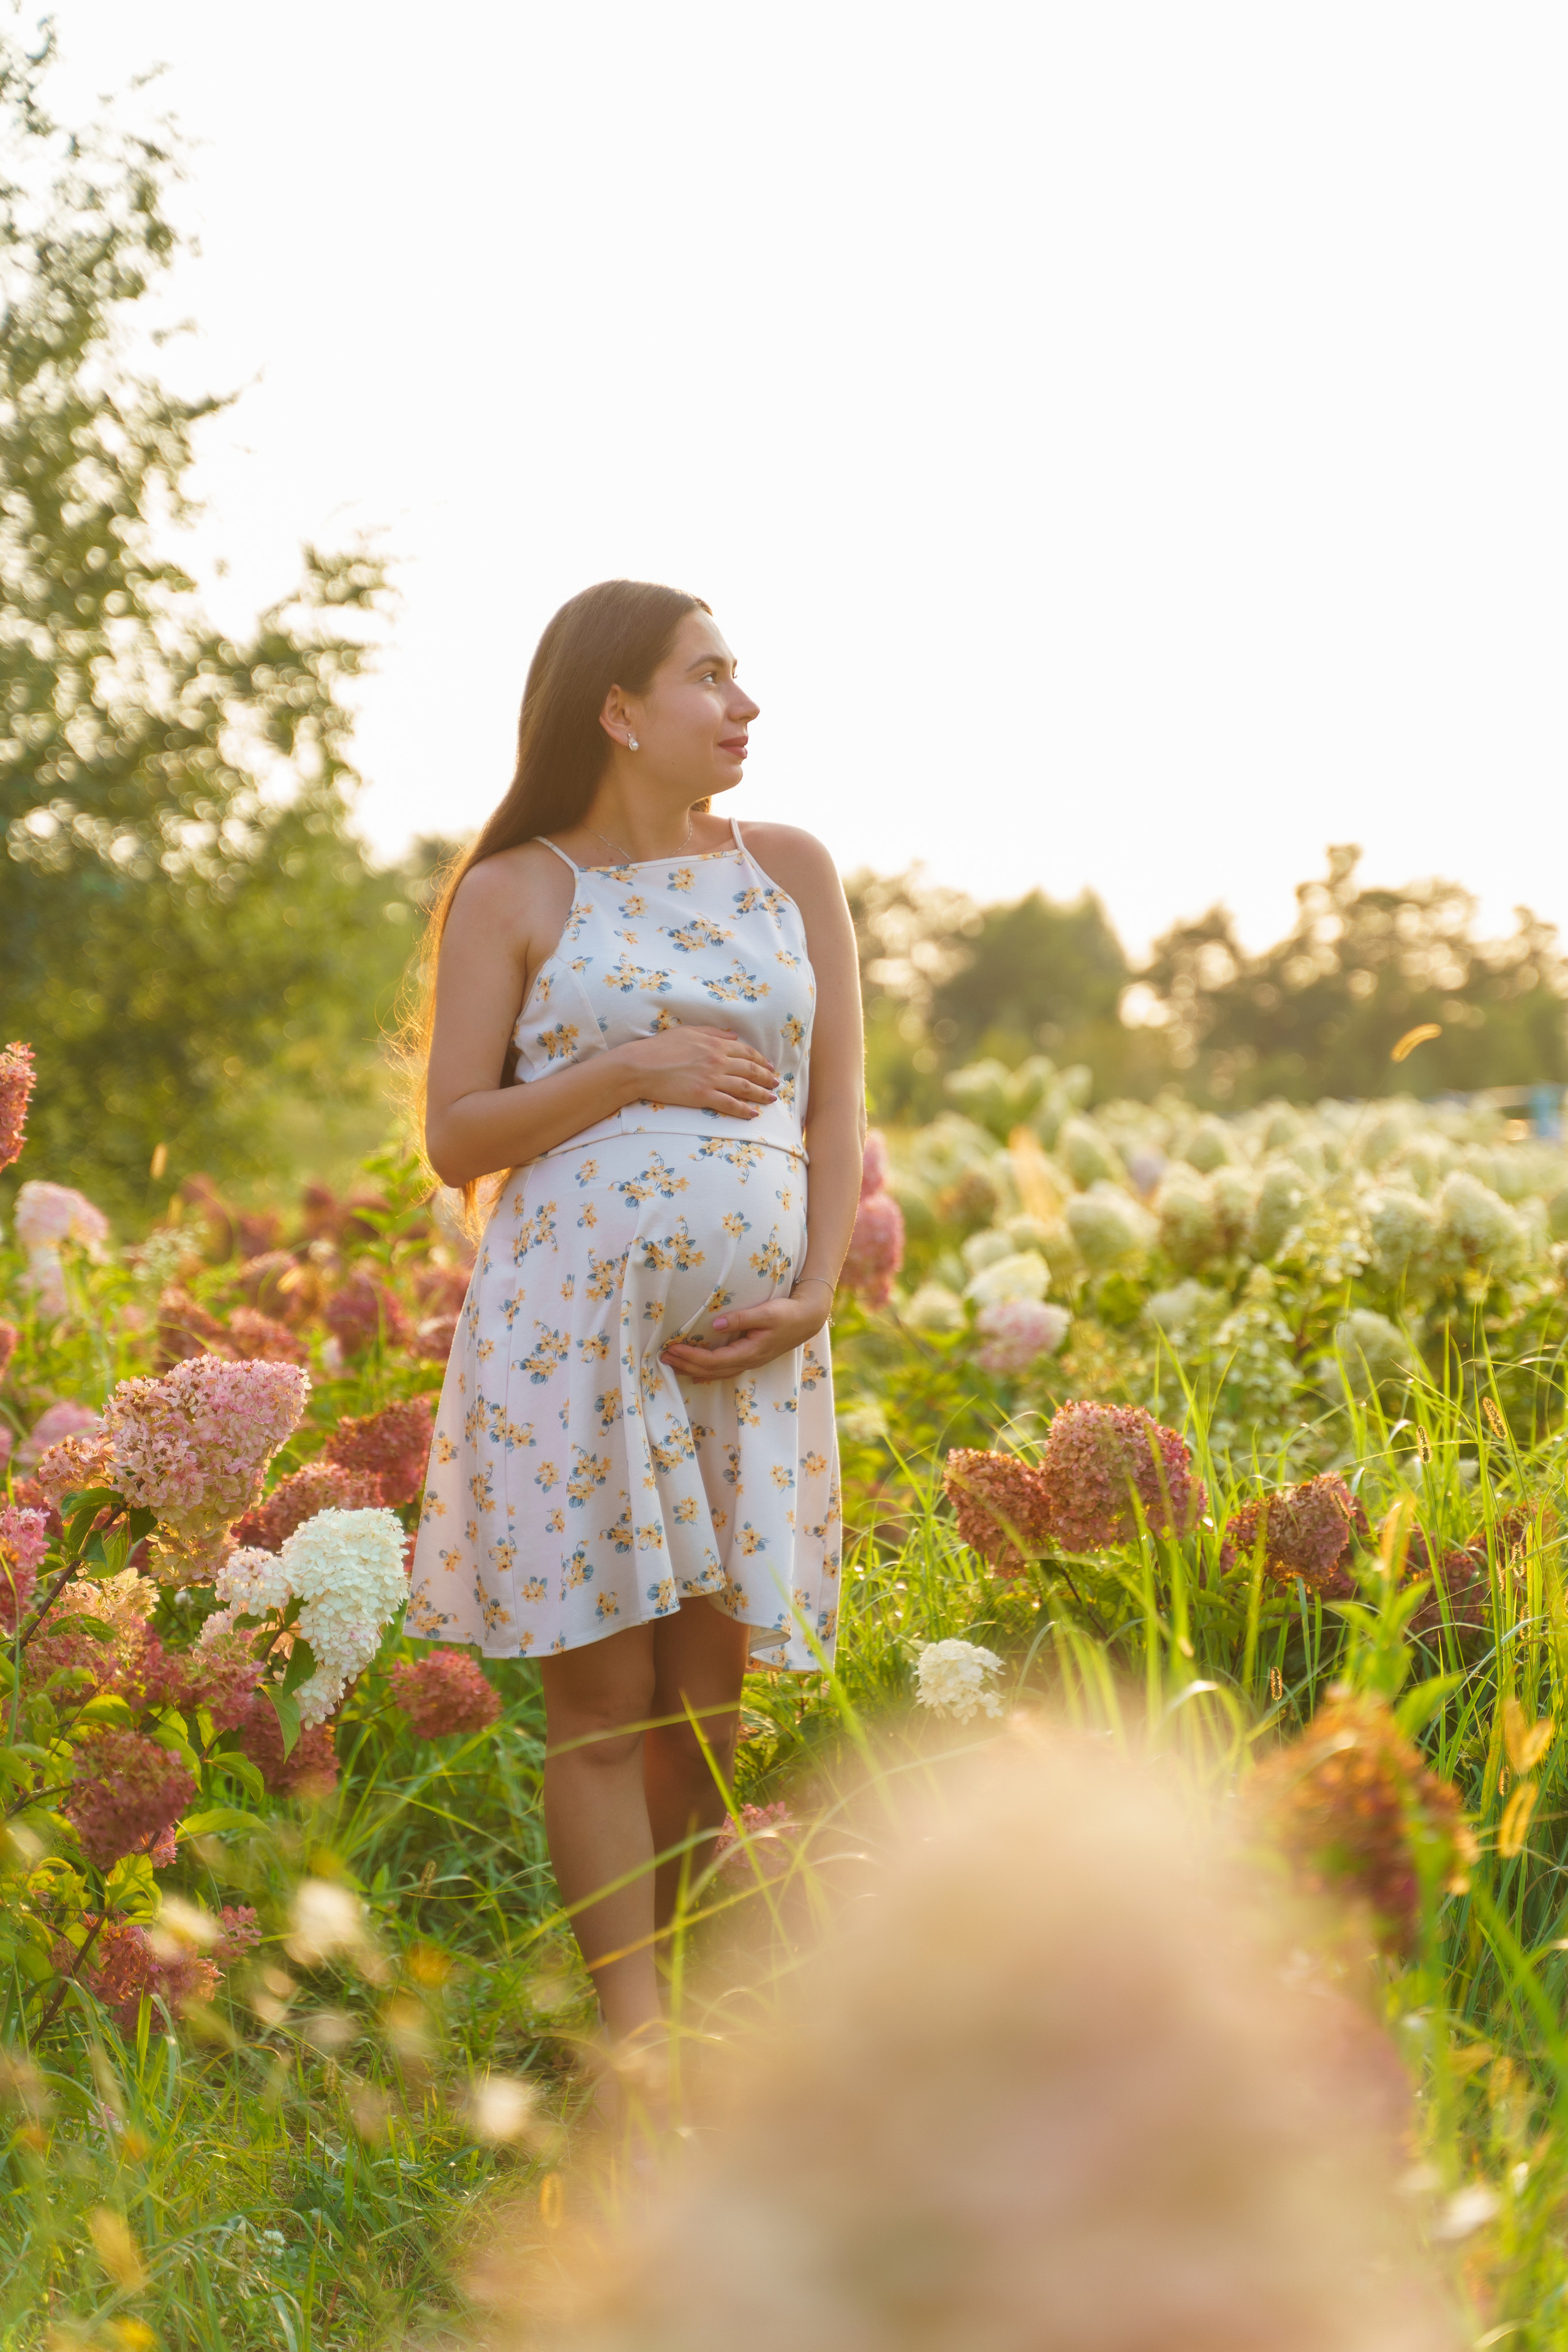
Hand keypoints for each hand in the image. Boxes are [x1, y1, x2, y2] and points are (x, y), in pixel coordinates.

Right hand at [615, 1024, 778, 1119]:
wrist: (641, 1066)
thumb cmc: (660, 1047)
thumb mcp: (688, 1031)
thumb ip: (713, 1032)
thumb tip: (733, 1036)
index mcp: (715, 1044)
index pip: (746, 1052)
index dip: (761, 1060)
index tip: (769, 1067)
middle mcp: (718, 1060)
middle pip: (750, 1070)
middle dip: (766, 1078)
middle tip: (776, 1084)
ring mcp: (712, 1079)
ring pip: (745, 1087)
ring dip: (761, 1094)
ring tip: (771, 1099)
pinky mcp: (703, 1096)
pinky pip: (729, 1104)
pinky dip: (743, 1110)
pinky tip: (753, 1114)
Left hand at [660, 1291, 826, 1382]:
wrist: (807, 1319)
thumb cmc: (787, 1313)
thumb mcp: (766, 1312)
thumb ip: (742, 1318)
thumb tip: (716, 1324)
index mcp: (750, 1352)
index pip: (714, 1360)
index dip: (692, 1357)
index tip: (672, 1349)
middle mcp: (748, 1361)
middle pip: (711, 1371)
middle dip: (686, 1365)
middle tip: (662, 1357)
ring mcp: (749, 1362)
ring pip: (716, 1373)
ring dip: (692, 1369)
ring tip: (672, 1363)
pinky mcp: (749, 1358)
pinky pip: (723, 1370)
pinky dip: (706, 1371)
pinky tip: (694, 1371)